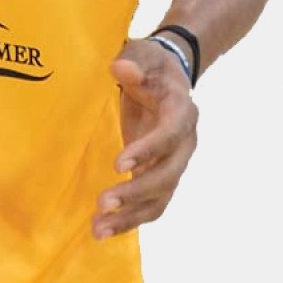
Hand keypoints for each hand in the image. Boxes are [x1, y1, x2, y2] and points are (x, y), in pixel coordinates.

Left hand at [92, 38, 197, 238]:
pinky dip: (130, 219)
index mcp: (182, 111)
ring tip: (98, 229)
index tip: (118, 165)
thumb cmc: (151, 64)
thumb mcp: (142, 53)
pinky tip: (103, 229)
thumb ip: (133, 62)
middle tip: (103, 202)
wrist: (165, 76)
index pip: (170, 135)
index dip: (148, 150)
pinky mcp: (161, 176)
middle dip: (137, 191)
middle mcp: (184, 143)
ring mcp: (174, 163)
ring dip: (131, 216)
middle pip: (168, 175)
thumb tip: (123, 70)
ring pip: (160, 198)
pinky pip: (151, 204)